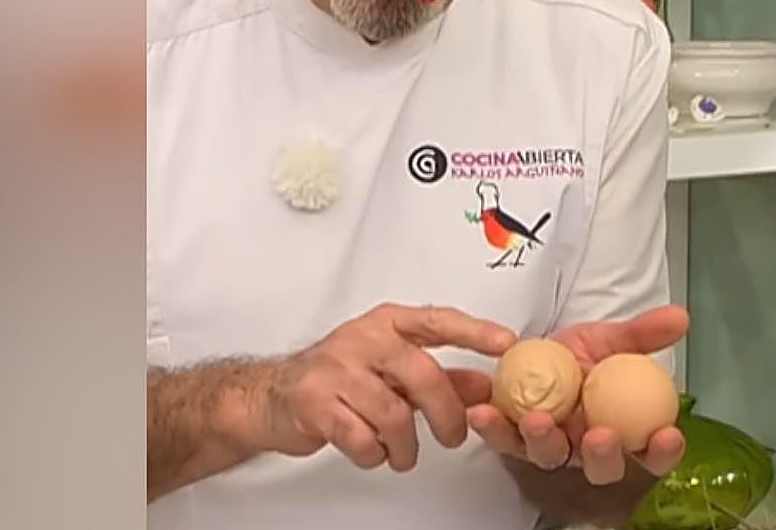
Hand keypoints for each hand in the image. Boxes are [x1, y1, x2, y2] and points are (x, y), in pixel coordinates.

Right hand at [254, 303, 516, 472]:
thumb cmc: (338, 377)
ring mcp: (336, 370)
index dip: (474, 332)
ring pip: (394, 414)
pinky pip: (362, 438)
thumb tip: (484, 385)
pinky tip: (375, 452)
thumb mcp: (390, 368)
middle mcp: (363, 339)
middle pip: (422, 374)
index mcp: (386, 324)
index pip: (438, 321)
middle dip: (446, 413)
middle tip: (455, 436)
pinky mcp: (315, 403)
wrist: (270, 396)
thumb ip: (439, 375)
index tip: (506, 344)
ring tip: (405, 453)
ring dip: (407, 445)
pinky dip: (375, 454)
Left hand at [468, 305, 688, 484]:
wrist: (536, 353)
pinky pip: (502, 438)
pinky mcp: (512, 439)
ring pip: (549, 457)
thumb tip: (680, 317)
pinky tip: (483, 412)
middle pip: (602, 468)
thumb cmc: (578, 356)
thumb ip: (642, 334)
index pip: (651, 453)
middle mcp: (587, 447)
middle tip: (600, 436)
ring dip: (544, 442)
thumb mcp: (611, 341)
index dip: (662, 451)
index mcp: (622, 430)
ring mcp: (550, 447)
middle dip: (603, 458)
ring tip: (537, 421)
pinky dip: (493, 426)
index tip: (668, 434)